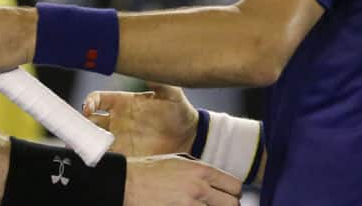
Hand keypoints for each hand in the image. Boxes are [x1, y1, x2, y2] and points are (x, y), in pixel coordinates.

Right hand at [83, 84, 198, 156]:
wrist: (189, 136)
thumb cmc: (178, 111)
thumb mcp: (171, 93)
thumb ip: (159, 81)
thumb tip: (148, 66)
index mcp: (122, 101)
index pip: (97, 99)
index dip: (89, 101)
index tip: (88, 108)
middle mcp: (117, 119)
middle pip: (89, 120)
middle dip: (79, 123)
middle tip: (76, 129)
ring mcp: (120, 137)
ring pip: (94, 139)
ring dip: (86, 141)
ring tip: (81, 146)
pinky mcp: (126, 154)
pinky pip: (107, 156)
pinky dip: (99, 157)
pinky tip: (97, 159)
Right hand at [124, 154, 240, 205]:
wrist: (126, 183)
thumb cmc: (148, 171)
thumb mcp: (177, 161)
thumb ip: (199, 170)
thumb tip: (215, 181)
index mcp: (201, 170)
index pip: (234, 186)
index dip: (232, 193)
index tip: (226, 197)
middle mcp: (200, 188)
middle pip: (232, 204)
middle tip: (216, 205)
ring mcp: (190, 205)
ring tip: (196, 205)